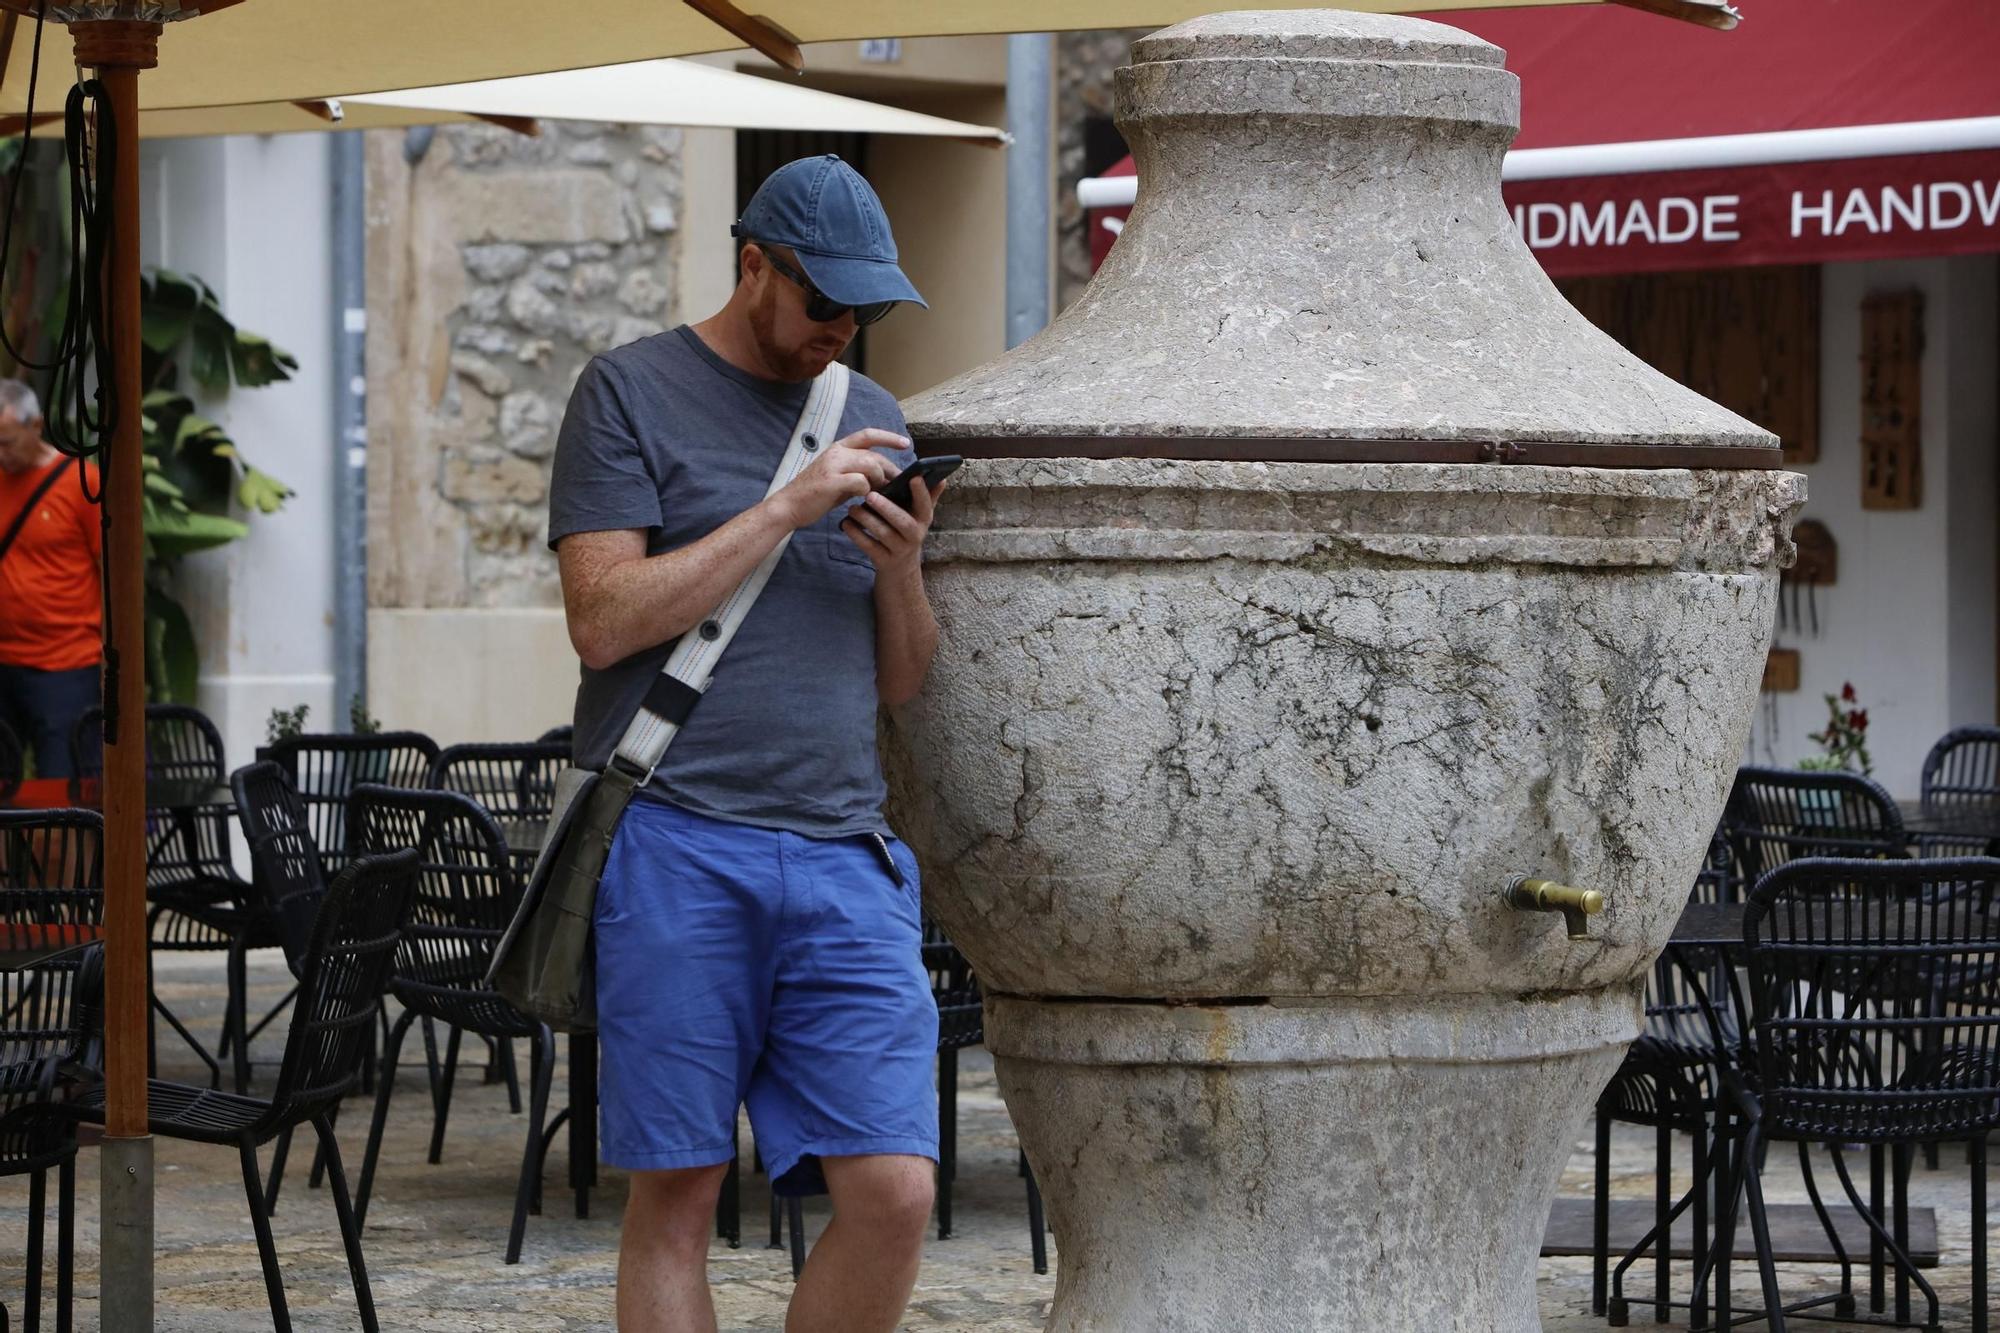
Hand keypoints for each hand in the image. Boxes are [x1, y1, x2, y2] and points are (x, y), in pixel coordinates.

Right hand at [772, 429, 906, 529]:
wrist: (789, 506)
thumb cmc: (815, 494)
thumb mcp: (838, 477)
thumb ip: (857, 472)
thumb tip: (881, 477)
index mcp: (838, 448)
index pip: (868, 434)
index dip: (889, 437)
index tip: (906, 443)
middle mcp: (836, 452)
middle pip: (874, 455)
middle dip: (889, 470)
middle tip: (896, 484)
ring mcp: (833, 465)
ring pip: (870, 466)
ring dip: (878, 481)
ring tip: (877, 493)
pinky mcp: (832, 481)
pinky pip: (861, 482)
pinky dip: (866, 492)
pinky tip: (863, 500)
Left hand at [840, 474, 947, 577]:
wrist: (900, 569)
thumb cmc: (907, 534)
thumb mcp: (920, 518)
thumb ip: (929, 498)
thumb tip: (944, 477)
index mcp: (923, 521)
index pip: (926, 505)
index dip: (921, 492)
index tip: (914, 477)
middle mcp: (915, 536)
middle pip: (903, 522)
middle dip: (887, 508)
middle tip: (870, 495)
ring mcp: (899, 550)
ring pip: (884, 534)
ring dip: (867, 520)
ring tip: (852, 508)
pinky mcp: (884, 561)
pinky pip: (869, 547)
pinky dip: (856, 535)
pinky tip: (846, 524)